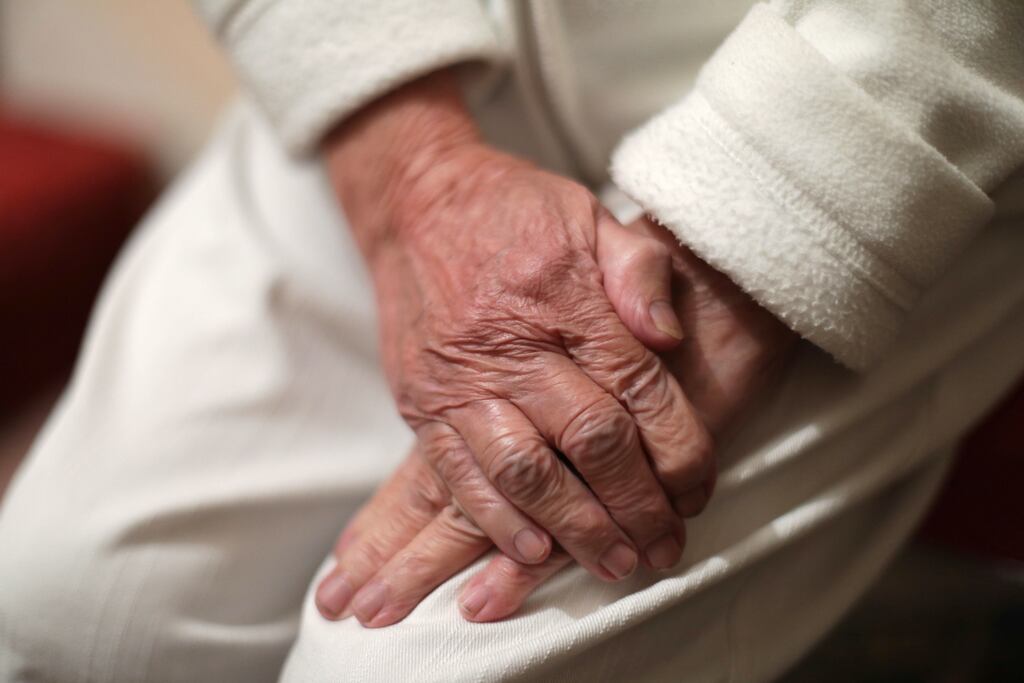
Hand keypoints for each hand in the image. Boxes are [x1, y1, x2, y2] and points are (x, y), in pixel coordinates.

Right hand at [315, 217, 798, 625]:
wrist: (415, 202)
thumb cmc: (514, 211)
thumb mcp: (591, 216)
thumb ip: (640, 272)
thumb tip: (673, 340)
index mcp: (568, 298)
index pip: (639, 391)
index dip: (679, 452)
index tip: (699, 492)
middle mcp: (515, 345)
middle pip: (591, 441)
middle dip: (636, 505)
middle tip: (664, 548)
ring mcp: (462, 380)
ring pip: (527, 472)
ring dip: (576, 528)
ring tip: (614, 565)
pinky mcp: (422, 403)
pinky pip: (459, 475)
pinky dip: (498, 521)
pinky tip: (534, 553)